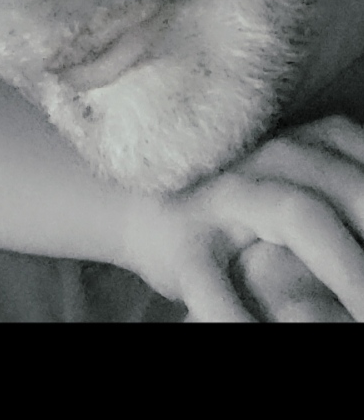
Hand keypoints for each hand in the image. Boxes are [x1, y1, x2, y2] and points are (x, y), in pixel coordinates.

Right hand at [123, 116, 363, 321]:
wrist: (139, 206)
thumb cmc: (243, 210)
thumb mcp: (303, 190)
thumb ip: (348, 194)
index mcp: (311, 144)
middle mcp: (275, 158)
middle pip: (353, 187)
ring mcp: (230, 196)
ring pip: (303, 216)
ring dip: (350, 268)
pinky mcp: (188, 244)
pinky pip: (220, 284)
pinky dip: (243, 318)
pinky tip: (260, 337)